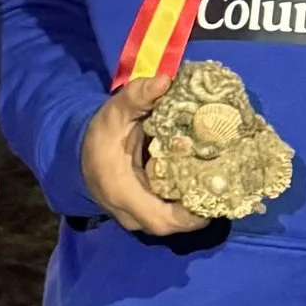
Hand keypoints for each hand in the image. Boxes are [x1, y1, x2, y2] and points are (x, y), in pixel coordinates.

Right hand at [79, 73, 208, 237]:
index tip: (216, 191)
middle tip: (227, 182)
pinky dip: (189, 203)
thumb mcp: (114, 113)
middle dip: (203, 207)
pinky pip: (171, 215)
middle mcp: (131, 214)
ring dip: (198, 206)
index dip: (191, 214)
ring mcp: (138, 218)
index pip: (162, 220)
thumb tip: (165, 80)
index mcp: (123, 194)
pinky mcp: (145, 212)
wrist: (77, 154)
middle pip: (175, 224)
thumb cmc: (100, 135)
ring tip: (222, 183)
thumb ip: (137, 97)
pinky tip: (206, 183)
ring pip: (175, 222)